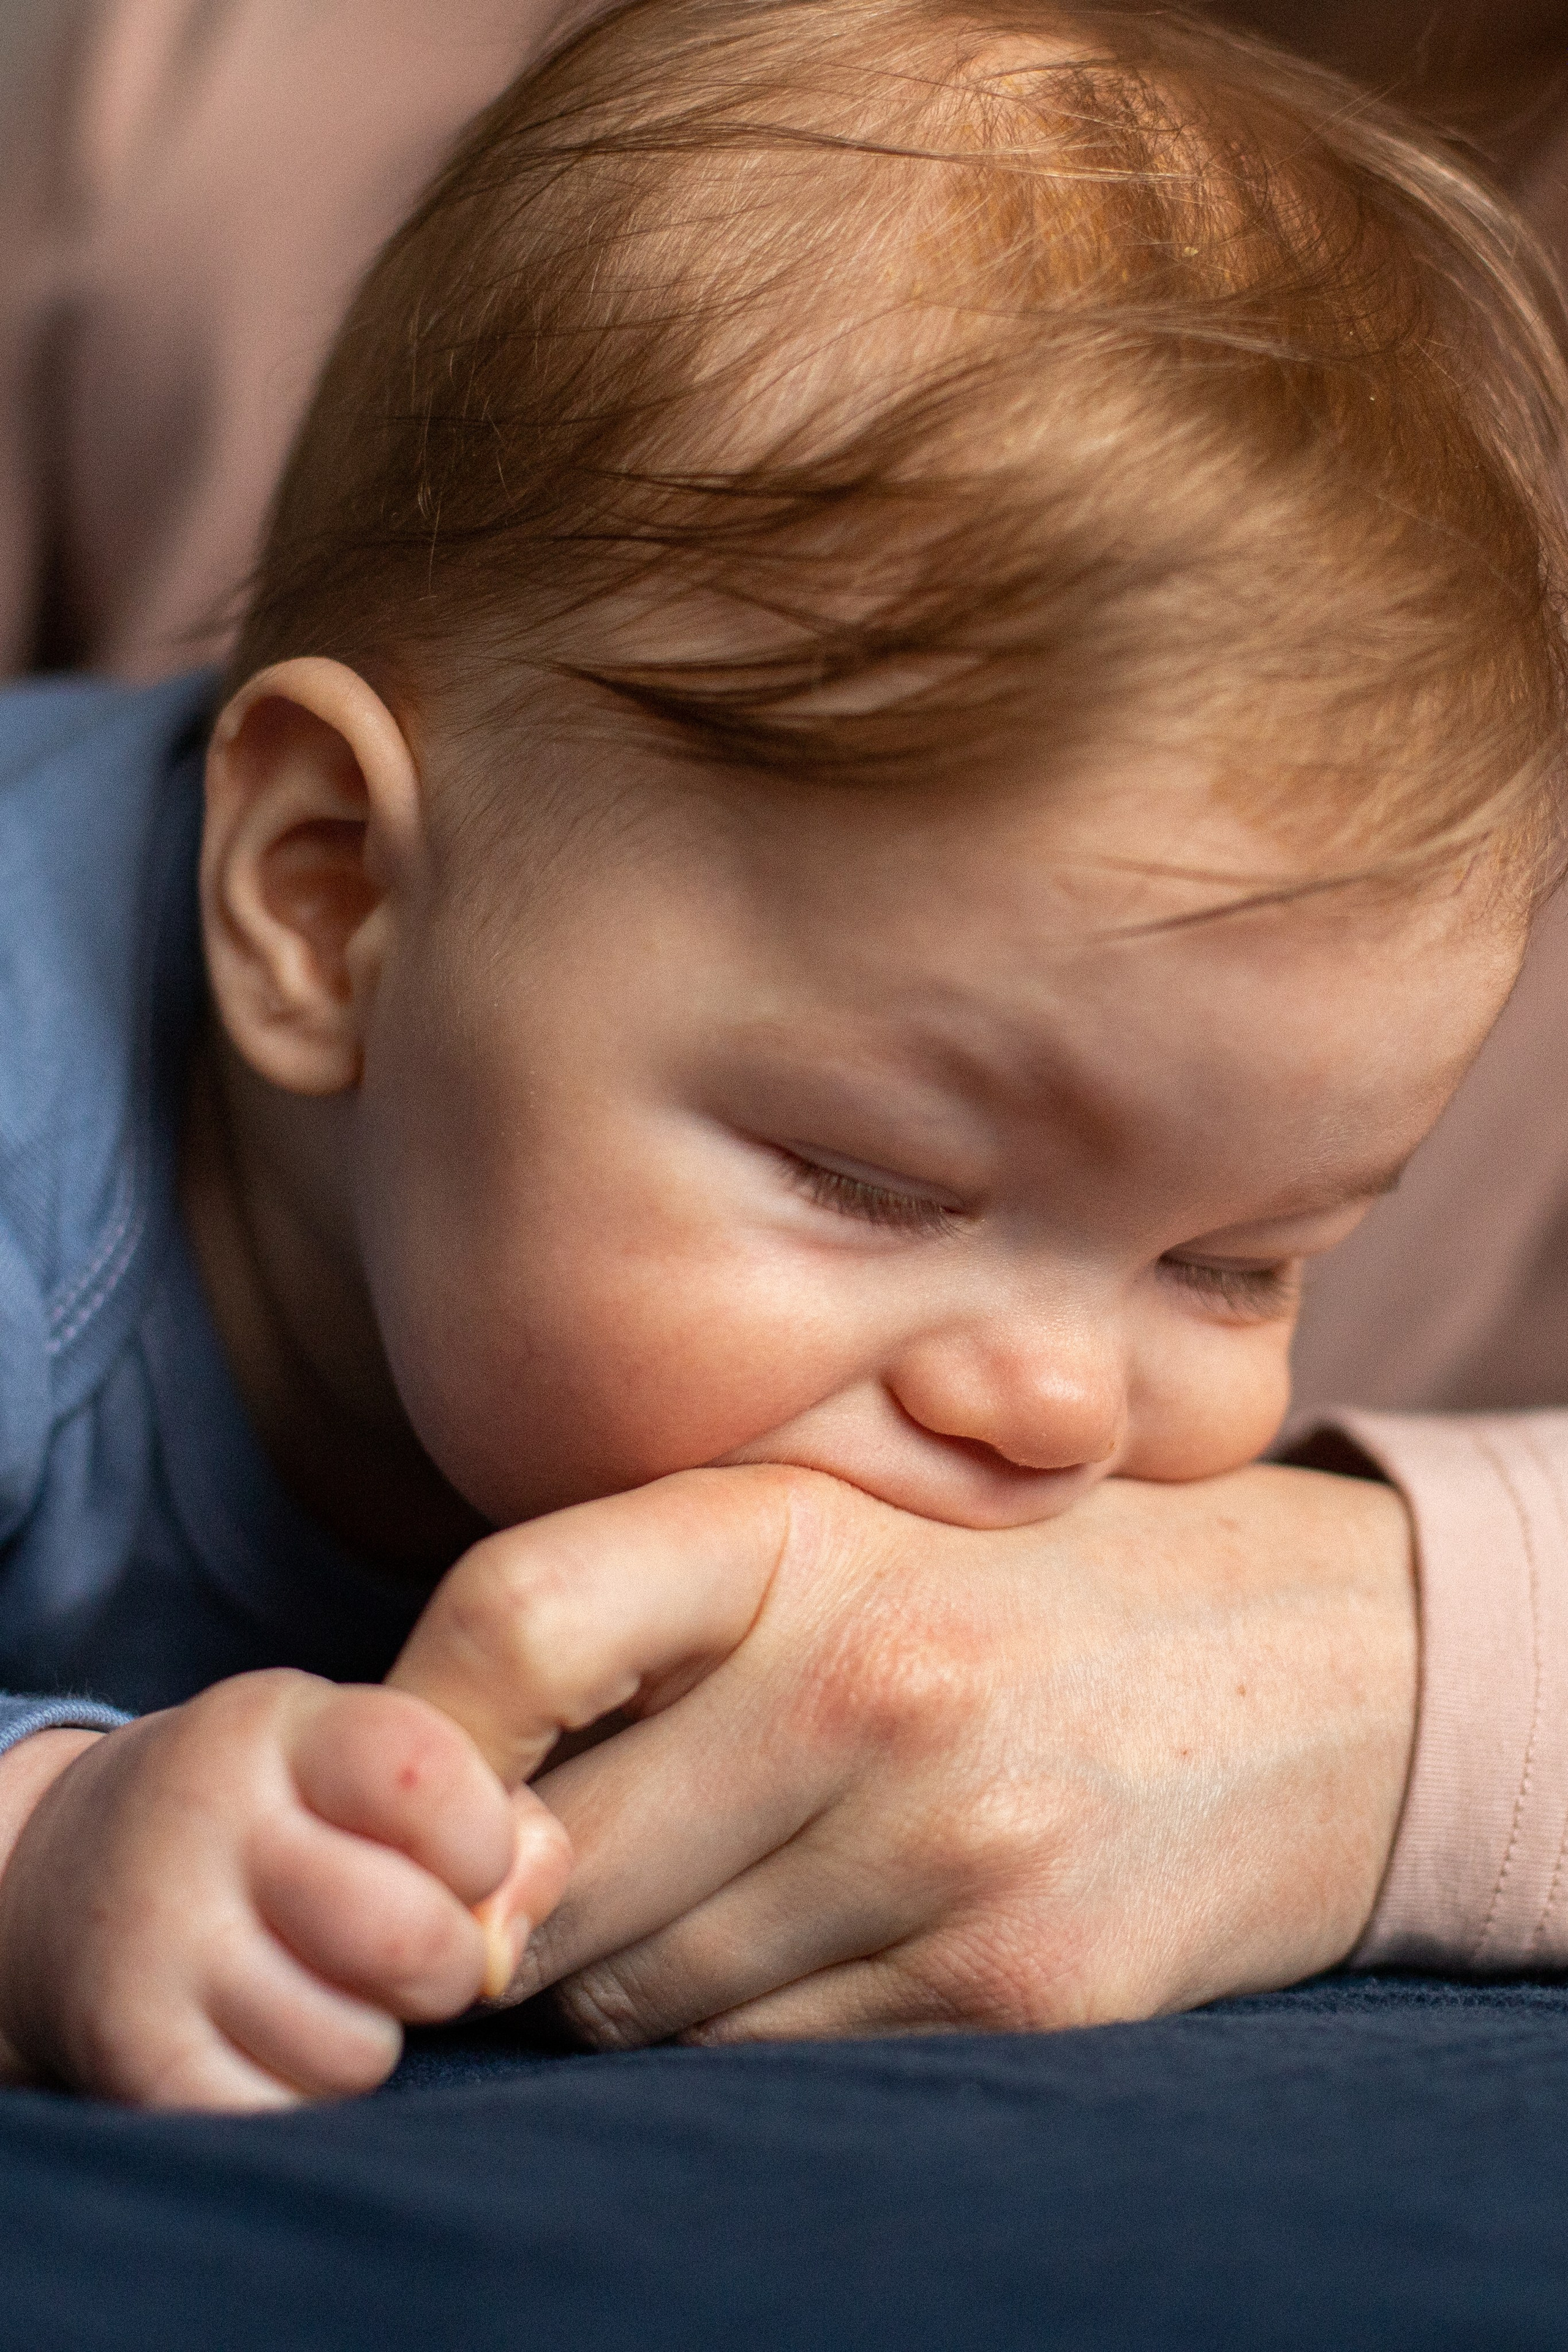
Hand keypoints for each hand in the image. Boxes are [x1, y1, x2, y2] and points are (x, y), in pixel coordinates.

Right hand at [0, 1670, 570, 2106]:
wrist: (64, 1869)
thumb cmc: (275, 1811)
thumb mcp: (363, 1760)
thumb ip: (489, 1818)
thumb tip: (507, 1947)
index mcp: (283, 1726)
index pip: (430, 1777)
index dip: (483, 1839)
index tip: (465, 1854)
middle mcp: (208, 1820)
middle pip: (412, 1937)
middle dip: (448, 1961)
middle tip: (414, 1944)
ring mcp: (158, 1941)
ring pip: (357, 2052)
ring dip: (371, 2037)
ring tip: (329, 1985)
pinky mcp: (131, 2053)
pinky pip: (285, 2117)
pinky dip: (300, 2096)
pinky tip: (269, 2034)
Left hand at [496, 1462, 1415, 2043]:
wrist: (1328, 1668)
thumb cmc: (1024, 1587)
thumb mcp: (844, 1523)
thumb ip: (645, 1618)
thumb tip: (453, 1821)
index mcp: (800, 1526)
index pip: (513, 1618)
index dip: (415, 1734)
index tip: (420, 1798)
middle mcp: (873, 1680)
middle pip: (549, 1870)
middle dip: (516, 1902)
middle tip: (561, 1876)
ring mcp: (952, 1849)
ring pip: (636, 2001)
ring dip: (629, 1980)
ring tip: (723, 1897)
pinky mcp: (1018, 1996)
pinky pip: (763, 2071)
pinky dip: (746, 2041)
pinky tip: (821, 1952)